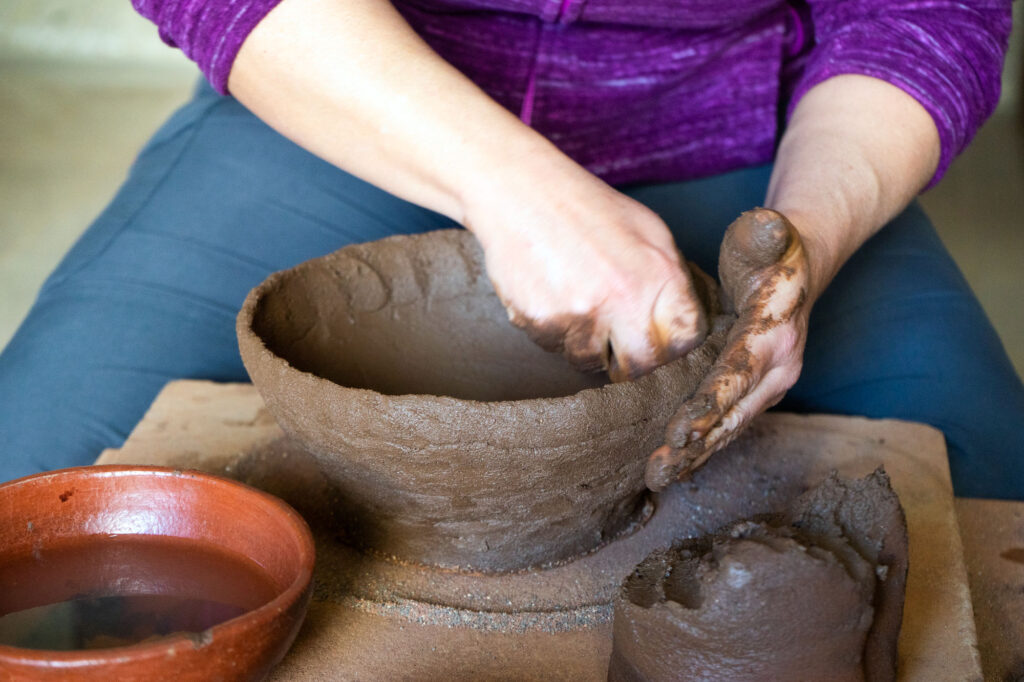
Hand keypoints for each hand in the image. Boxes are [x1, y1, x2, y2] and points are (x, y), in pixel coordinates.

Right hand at [466, 162, 707, 380]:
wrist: (522, 193)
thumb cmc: (586, 208)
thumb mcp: (648, 230)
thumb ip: (671, 279)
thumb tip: (684, 321)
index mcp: (659, 274)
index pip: (686, 339)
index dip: (674, 343)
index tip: (660, 338)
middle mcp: (623, 299)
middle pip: (641, 366)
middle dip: (632, 359)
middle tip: (620, 340)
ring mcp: (580, 315)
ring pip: (591, 362)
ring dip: (587, 344)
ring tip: (577, 304)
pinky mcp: (541, 323)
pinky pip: (553, 347)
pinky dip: (554, 330)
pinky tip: (551, 295)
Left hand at [645, 208, 809, 490]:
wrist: (798, 266)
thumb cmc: (771, 249)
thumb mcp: (769, 233)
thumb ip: (765, 232)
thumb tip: (765, 225)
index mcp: (777, 336)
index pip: (737, 376)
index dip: (708, 405)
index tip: (678, 430)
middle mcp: (779, 369)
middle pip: (732, 414)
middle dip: (695, 445)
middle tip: (657, 470)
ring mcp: (770, 385)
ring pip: (730, 427)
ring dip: (695, 454)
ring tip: (659, 477)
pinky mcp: (756, 392)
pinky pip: (729, 423)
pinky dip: (704, 445)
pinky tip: (677, 463)